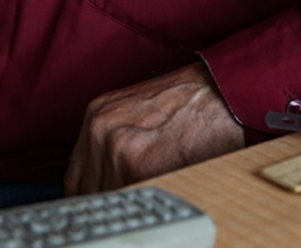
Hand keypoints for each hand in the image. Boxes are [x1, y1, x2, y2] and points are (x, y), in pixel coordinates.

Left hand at [64, 62, 244, 194]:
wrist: (223, 92)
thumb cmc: (189, 105)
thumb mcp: (139, 117)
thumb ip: (114, 148)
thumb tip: (105, 187)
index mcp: (97, 116)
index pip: (78, 177)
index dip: (93, 196)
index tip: (103, 206)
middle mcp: (99, 129)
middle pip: (88, 191)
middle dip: (107, 202)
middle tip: (127, 209)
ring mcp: (115, 146)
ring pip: (107, 199)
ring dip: (125, 205)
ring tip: (149, 204)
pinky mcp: (138, 164)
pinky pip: (129, 201)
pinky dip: (141, 208)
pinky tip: (158, 203)